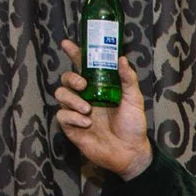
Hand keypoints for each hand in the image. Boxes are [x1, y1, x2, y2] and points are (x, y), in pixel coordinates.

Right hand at [54, 41, 153, 179]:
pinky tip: (87, 123)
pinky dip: (72, 117)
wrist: (131, 152)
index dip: (73, 54)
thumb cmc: (133, 126)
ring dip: (72, 99)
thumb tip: (122, 58)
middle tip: (83, 85)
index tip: (67, 44)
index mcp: (98, 87)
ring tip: (88, 110)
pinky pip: (62, 116)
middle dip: (71, 78)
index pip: (82, 66)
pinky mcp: (72, 127)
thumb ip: (128, 79)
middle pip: (67, 79)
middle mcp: (85, 97)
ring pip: (61, 95)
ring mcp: (77, 112)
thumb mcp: (134, 100)